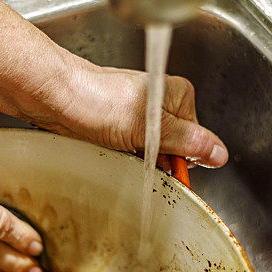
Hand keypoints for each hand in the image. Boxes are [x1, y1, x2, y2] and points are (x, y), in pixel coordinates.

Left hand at [20, 58, 228, 168]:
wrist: (52, 96)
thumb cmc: (93, 100)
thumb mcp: (147, 127)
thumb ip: (186, 141)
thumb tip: (219, 153)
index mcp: (178, 96)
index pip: (196, 142)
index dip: (182, 162)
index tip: (168, 175)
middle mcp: (161, 104)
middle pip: (175, 150)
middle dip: (159, 163)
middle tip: (137, 162)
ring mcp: (139, 116)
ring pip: (152, 154)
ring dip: (139, 163)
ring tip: (120, 155)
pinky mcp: (120, 128)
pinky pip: (132, 153)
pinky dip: (125, 160)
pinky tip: (112, 156)